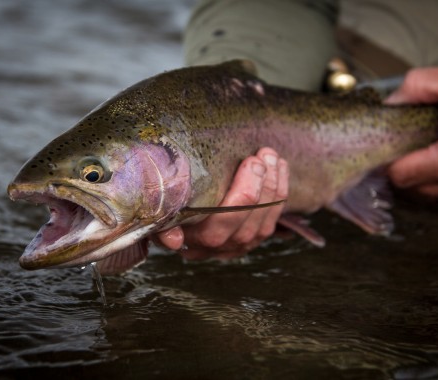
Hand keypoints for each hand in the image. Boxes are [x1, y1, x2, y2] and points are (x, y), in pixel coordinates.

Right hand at [154, 147, 288, 259]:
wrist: (171, 214)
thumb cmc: (164, 205)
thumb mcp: (158, 211)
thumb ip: (163, 223)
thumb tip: (174, 241)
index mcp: (193, 240)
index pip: (222, 223)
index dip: (243, 194)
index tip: (251, 162)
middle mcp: (217, 248)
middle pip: (247, 223)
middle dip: (262, 186)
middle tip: (264, 156)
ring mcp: (237, 246)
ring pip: (264, 222)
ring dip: (274, 187)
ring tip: (273, 157)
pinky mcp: (252, 239)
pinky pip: (272, 220)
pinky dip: (279, 194)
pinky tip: (280, 169)